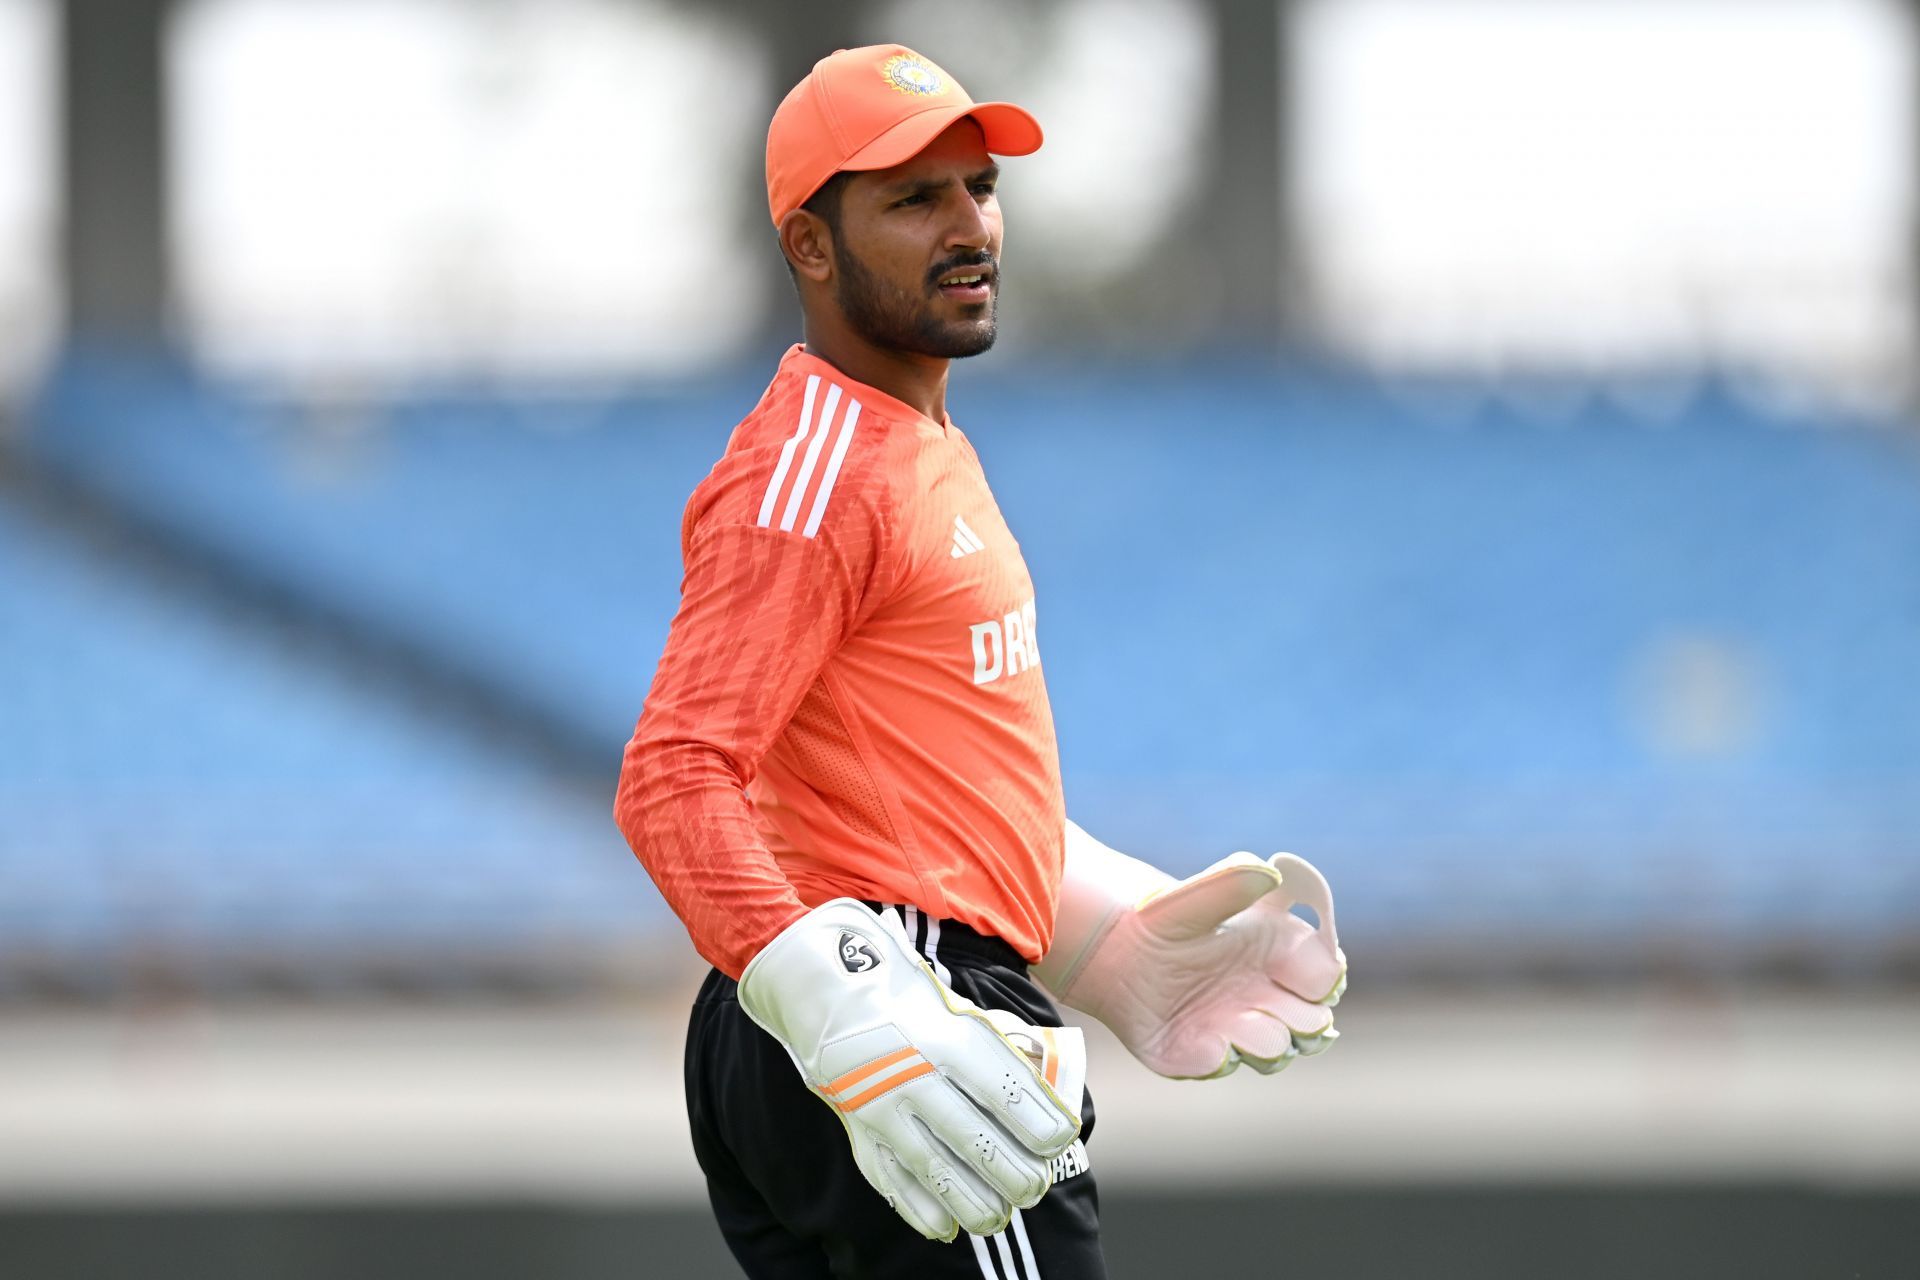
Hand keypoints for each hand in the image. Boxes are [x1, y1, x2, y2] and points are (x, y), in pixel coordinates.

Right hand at [737, 899, 1082, 1239]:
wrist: (825, 989)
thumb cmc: (908, 998)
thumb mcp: (959, 1011)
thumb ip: (998, 1052)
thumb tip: (1043, 1095)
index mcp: (947, 1039)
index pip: (1004, 1090)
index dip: (1037, 1121)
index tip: (1059, 1140)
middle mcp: (913, 1075)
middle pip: (973, 1137)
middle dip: (1011, 1172)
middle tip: (1034, 1188)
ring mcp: (880, 1106)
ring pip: (932, 1167)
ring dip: (970, 1200)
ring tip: (997, 1218)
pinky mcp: (857, 1127)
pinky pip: (888, 1178)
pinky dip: (917, 1208)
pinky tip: (945, 1226)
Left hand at [1037, 827, 1346, 1079]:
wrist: (1115, 944)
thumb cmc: (1168, 914)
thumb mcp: (1200, 895)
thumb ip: (1234, 883)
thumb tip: (1269, 872)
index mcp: (1280, 953)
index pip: (1326, 977)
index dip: (1323, 980)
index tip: (1308, 976)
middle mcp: (1267, 995)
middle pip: (1313, 1022)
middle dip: (1302, 1020)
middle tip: (1270, 1002)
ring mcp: (1238, 1027)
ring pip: (1276, 1049)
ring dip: (1263, 1038)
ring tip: (1238, 1019)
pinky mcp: (1203, 1051)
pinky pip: (1222, 1064)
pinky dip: (1218, 1055)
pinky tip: (1205, 1036)